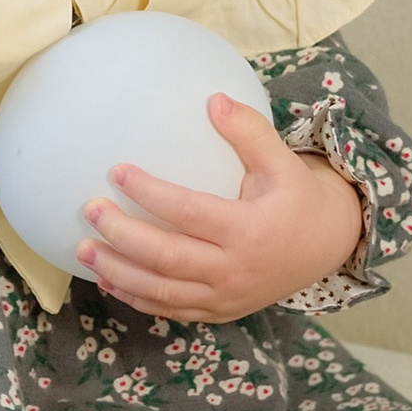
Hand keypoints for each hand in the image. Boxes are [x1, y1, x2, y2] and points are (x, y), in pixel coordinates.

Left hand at [77, 97, 362, 321]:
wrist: (327, 246)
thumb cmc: (298, 198)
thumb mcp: (282, 162)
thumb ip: (250, 131)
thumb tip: (213, 99)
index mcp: (249, 230)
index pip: (188, 212)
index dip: (149, 193)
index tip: (116, 172)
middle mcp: (234, 270)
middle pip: (166, 258)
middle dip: (122, 237)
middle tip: (90, 211)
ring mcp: (226, 297)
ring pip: (162, 292)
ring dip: (118, 272)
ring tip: (83, 250)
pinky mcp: (220, 311)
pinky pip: (172, 310)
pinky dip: (137, 298)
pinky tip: (108, 280)